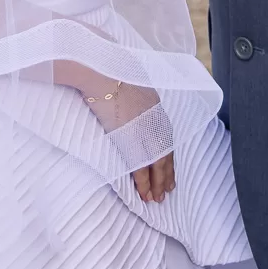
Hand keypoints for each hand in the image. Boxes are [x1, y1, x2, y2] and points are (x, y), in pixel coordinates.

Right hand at [81, 80, 175, 202]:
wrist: (100, 70)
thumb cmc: (106, 71)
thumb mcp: (126, 81)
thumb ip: (131, 95)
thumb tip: (124, 98)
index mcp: (154, 105)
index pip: (165, 137)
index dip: (166, 155)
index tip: (168, 169)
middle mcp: (155, 119)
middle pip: (165, 152)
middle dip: (166, 173)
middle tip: (167, 190)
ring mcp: (145, 130)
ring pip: (157, 163)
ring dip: (157, 182)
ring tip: (157, 198)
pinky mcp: (132, 138)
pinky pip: (141, 166)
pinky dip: (144, 181)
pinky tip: (145, 193)